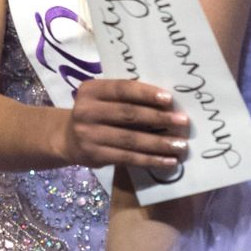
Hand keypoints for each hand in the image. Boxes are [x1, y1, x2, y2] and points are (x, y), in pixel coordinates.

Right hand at [64, 79, 188, 169]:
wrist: (67, 139)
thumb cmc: (95, 113)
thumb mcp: (102, 99)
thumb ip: (124, 97)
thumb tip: (166, 103)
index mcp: (90, 90)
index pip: (122, 89)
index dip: (146, 93)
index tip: (169, 99)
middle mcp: (86, 111)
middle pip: (128, 114)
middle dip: (158, 118)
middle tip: (183, 121)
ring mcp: (89, 135)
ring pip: (130, 139)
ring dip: (159, 143)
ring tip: (180, 145)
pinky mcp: (95, 156)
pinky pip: (128, 158)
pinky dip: (150, 159)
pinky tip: (168, 161)